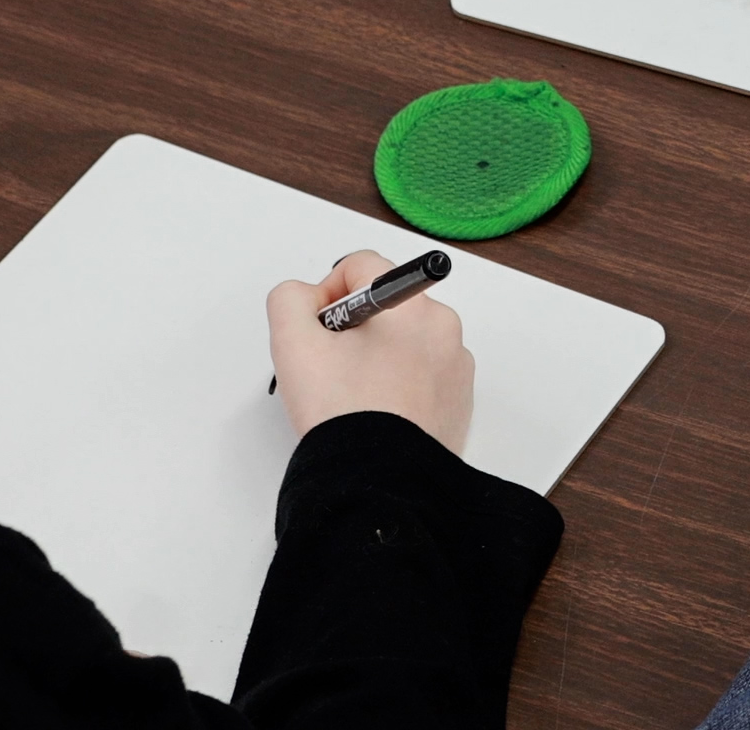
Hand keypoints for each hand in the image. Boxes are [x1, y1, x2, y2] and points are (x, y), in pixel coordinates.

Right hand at [266, 249, 473, 454]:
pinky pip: (423, 373)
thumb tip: (307, 296)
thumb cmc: (341, 412)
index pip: (361, 267)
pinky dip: (399, 383)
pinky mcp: (459, 398)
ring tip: (353, 397)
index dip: (326, 293)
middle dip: (352, 329)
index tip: (316, 331)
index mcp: (411, 304)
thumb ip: (290, 300)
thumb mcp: (294, 345)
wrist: (377, 483)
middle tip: (329, 369)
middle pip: (385, 305)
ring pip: (404, 340)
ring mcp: (456, 364)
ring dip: (376, 356)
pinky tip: (377, 412)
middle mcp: (443, 326)